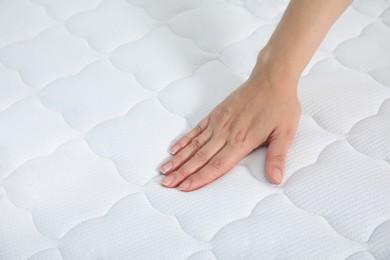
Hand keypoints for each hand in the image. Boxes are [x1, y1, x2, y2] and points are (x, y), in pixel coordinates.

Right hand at [159, 56, 300, 191]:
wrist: (271, 79)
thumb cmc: (279, 105)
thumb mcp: (285, 133)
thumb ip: (277, 157)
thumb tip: (275, 179)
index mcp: (242, 141)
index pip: (217, 165)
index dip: (200, 178)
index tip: (184, 187)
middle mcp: (226, 133)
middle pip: (200, 157)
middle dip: (182, 172)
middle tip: (166, 184)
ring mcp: (218, 123)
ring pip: (194, 144)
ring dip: (178, 158)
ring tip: (164, 170)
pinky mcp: (216, 114)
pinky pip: (196, 130)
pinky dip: (184, 140)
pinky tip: (174, 149)